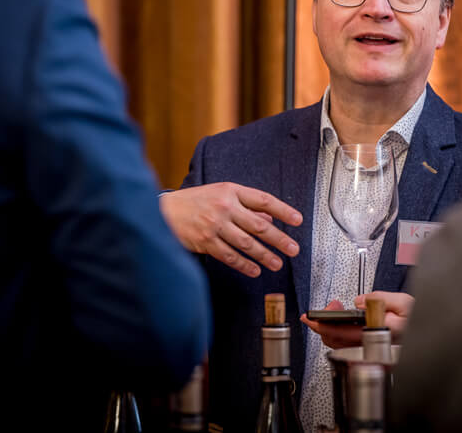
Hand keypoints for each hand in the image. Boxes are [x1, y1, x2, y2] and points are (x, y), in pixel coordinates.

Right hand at [159, 183, 302, 276]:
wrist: (163, 212)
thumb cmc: (193, 202)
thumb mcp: (220, 194)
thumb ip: (244, 204)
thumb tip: (269, 216)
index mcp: (230, 191)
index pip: (263, 200)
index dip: (283, 210)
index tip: (297, 220)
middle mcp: (224, 206)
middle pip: (259, 225)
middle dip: (279, 239)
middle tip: (293, 249)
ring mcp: (215, 225)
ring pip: (247, 243)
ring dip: (264, 255)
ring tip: (277, 263)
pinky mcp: (205, 242)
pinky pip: (230, 256)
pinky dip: (244, 265)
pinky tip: (255, 271)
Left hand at [300, 291, 414, 348]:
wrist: (430, 332)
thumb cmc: (420, 319)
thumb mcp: (404, 301)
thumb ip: (380, 298)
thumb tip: (360, 301)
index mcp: (380, 334)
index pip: (343, 332)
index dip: (323, 325)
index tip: (311, 318)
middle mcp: (374, 346)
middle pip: (336, 341)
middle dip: (323, 324)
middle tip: (321, 310)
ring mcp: (371, 350)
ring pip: (340, 344)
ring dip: (330, 327)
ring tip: (334, 309)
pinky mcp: (370, 350)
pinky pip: (347, 344)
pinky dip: (339, 331)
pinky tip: (342, 319)